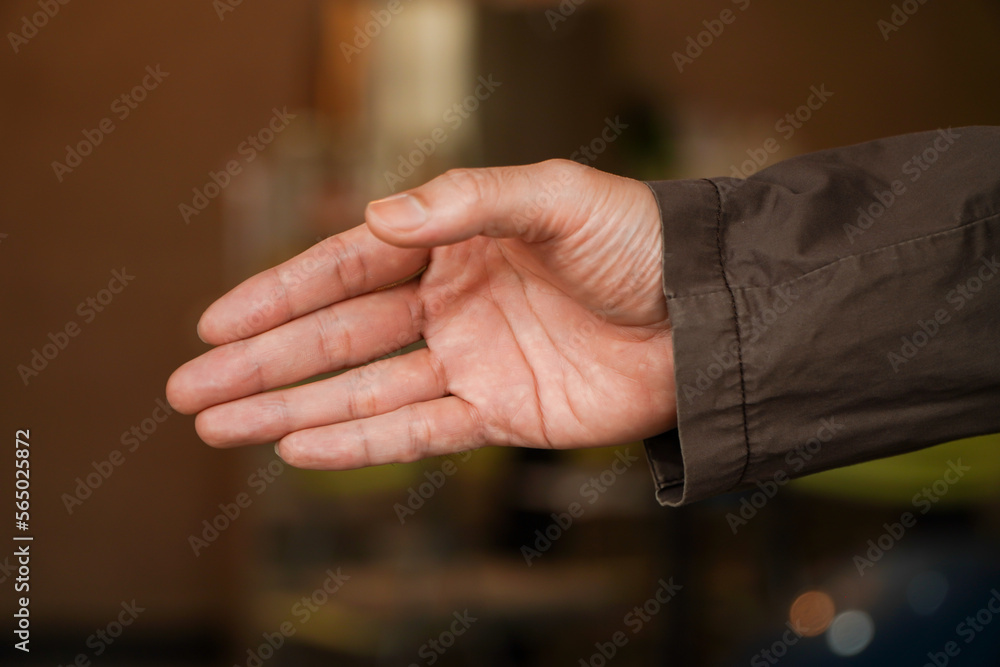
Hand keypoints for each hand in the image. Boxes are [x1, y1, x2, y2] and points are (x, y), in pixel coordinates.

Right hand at [166, 160, 675, 468]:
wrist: (709, 316)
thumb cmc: (641, 243)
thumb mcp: (555, 197)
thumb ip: (467, 201)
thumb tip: (376, 214)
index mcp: (456, 241)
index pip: (348, 267)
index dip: (280, 295)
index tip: (216, 322)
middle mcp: (452, 302)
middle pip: (338, 336)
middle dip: (263, 362)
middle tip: (188, 388)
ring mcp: (471, 361)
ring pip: (363, 390)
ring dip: (290, 408)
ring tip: (218, 425)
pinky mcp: (501, 413)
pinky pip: (417, 431)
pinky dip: (360, 441)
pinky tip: (300, 446)